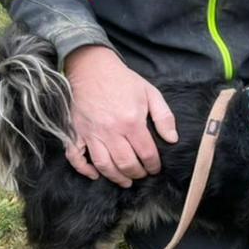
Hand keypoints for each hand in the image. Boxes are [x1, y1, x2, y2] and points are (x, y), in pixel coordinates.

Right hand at [64, 46, 177, 186]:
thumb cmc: (123, 81)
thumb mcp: (150, 93)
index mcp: (131, 122)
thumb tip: (172, 139)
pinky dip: (84, 170)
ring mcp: (91, 133)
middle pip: (125, 163)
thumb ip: (164, 117)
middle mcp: (111, 131)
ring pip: (103, 165)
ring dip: (116, 178)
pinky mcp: (76, 131)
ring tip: (125, 181)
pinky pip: (75, 157)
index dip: (153, 165)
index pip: (146, 153)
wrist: (91, 67)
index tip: (155, 169)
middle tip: (141, 174)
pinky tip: (95, 175)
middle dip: (137, 174)